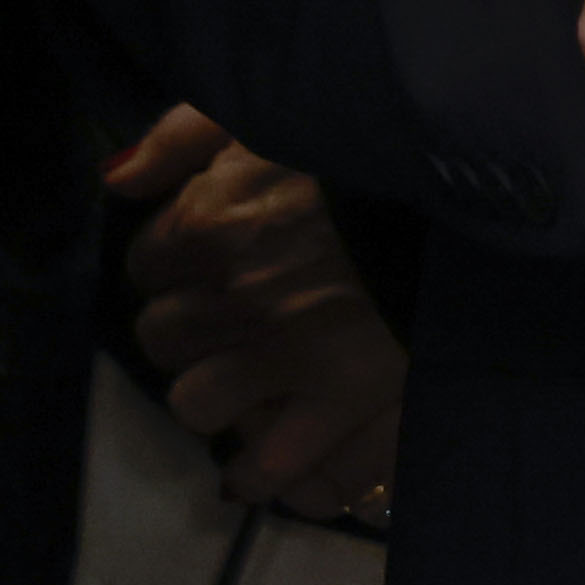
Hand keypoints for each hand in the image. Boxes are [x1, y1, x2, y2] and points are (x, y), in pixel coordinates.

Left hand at [113, 107, 407, 519]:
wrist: (470, 184)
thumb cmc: (364, 144)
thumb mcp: (266, 111)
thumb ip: (179, 136)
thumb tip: (114, 182)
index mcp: (208, 223)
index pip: (145, 264)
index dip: (173, 258)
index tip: (207, 252)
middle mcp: (229, 298)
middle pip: (162, 336)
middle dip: (188, 323)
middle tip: (230, 311)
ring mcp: (278, 358)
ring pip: (194, 403)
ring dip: (213, 389)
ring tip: (246, 373)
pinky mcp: (335, 403)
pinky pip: (264, 467)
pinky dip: (254, 473)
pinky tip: (257, 465)